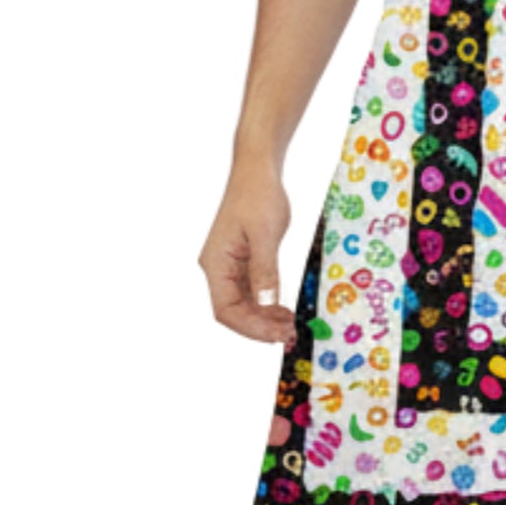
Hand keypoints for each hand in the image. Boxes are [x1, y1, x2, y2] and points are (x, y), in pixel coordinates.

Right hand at [199, 156, 298, 349]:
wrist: (258, 169)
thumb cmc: (258, 195)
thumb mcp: (265, 233)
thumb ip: (265, 270)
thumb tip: (266, 304)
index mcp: (215, 263)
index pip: (226, 309)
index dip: (250, 327)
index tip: (276, 335)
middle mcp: (218, 268)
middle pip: (233, 311)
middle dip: (259, 326)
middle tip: (288, 334)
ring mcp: (230, 265)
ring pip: (243, 303)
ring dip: (264, 318)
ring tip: (290, 326)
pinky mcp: (243, 261)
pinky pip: (252, 290)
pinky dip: (267, 303)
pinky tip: (284, 310)